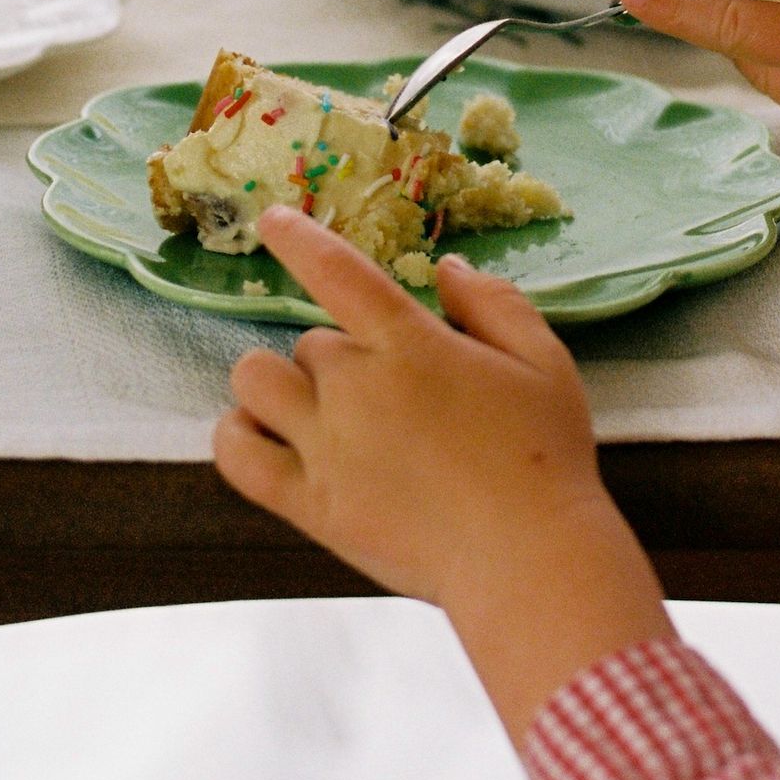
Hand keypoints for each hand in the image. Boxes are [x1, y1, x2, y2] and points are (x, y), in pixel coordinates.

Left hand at [214, 210, 671, 743]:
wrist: (527, 558)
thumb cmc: (545, 455)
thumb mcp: (544, 362)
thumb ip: (495, 305)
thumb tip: (449, 269)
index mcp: (410, 344)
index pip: (336, 272)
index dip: (297, 240)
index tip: (272, 220)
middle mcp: (356, 387)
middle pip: (310, 343)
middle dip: (339, 356)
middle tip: (383, 391)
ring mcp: (326, 447)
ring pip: (257, 382)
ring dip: (275, 383)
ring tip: (305, 403)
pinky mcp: (310, 505)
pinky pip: (238, 457)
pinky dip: (235, 435)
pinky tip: (254, 431)